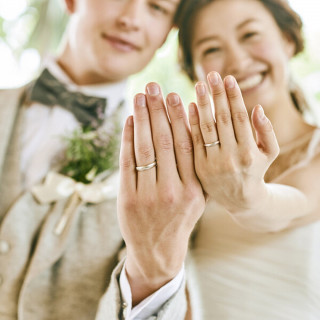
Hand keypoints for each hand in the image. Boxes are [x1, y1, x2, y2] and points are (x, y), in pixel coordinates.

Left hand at [118, 82, 204, 304]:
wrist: (158, 249)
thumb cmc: (180, 218)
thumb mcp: (199, 198)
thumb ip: (198, 169)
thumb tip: (196, 132)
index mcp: (194, 189)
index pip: (187, 145)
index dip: (179, 118)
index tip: (174, 95)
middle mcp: (173, 191)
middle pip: (165, 141)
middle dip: (157, 110)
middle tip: (153, 86)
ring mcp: (149, 195)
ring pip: (144, 148)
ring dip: (141, 119)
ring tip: (139, 97)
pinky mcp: (128, 198)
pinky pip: (127, 162)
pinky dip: (127, 138)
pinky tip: (128, 121)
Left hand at [188, 71, 278, 213]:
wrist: (239, 199)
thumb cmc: (256, 170)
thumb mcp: (269, 153)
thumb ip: (266, 131)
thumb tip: (256, 108)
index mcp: (250, 152)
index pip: (240, 118)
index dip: (233, 97)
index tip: (227, 78)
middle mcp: (231, 158)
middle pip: (222, 120)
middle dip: (216, 96)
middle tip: (210, 75)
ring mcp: (213, 164)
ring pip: (206, 129)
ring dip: (201, 105)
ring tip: (198, 86)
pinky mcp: (199, 168)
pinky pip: (193, 142)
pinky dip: (191, 123)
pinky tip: (188, 106)